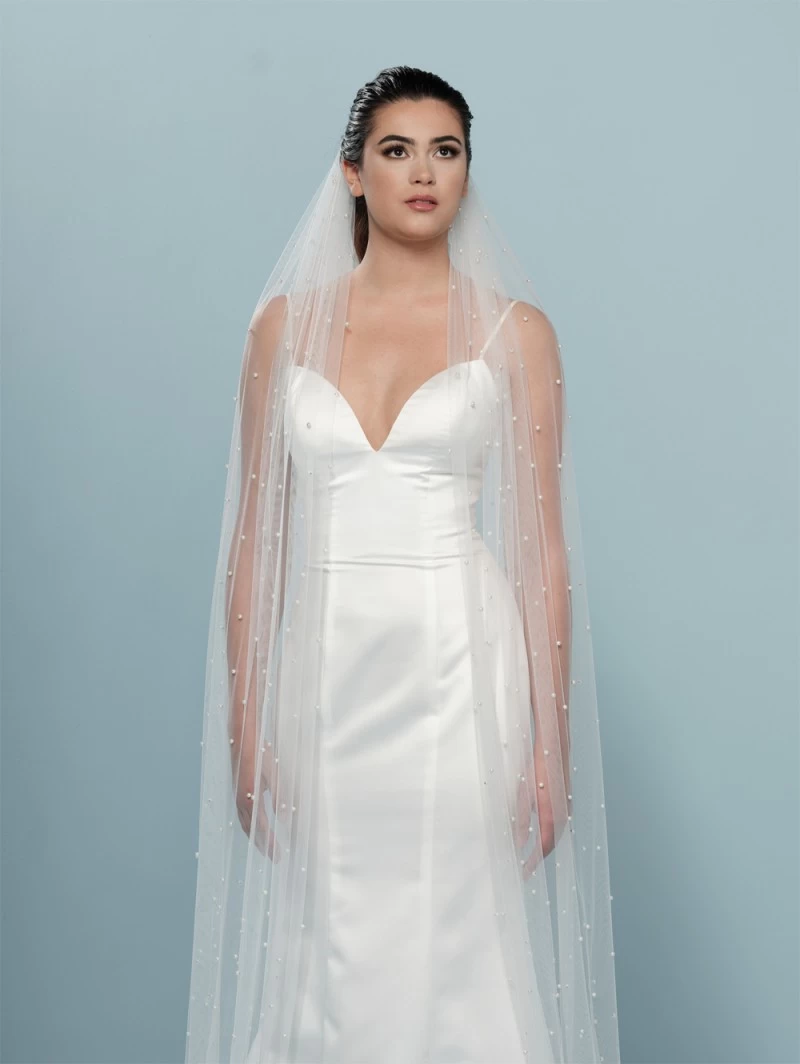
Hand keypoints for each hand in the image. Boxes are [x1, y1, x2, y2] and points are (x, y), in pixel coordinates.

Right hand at [234, 742, 282, 861]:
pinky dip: (249, 826)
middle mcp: (241, 801)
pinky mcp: (237, 792)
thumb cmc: (260, 754)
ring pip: (245, 824)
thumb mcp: (274, 773)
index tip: (279, 856)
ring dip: (255, 838)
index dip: (270, 843)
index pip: (262, 828)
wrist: (241, 739)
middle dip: (263, 845)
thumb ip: (280, 796)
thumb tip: (286, 818)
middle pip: (252, 830)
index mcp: (250, 798)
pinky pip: (242, 816)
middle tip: (275, 858)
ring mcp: (237, 797)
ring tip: (265, 848)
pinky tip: (255, 827)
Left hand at [512, 750, 554, 879]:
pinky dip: (548, 834)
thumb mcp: (523, 797)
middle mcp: (562, 816)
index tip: (522, 874)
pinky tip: (540, 833)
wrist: (554, 749)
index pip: (542, 848)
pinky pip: (558, 824)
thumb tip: (518, 845)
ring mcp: (566, 809)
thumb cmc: (537, 770)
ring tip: (531, 856)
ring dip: (543, 846)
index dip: (532, 863)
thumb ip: (521, 822)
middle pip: (550, 844)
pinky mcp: (565, 801)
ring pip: (555, 834)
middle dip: (538, 858)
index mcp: (551, 817)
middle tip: (525, 869)